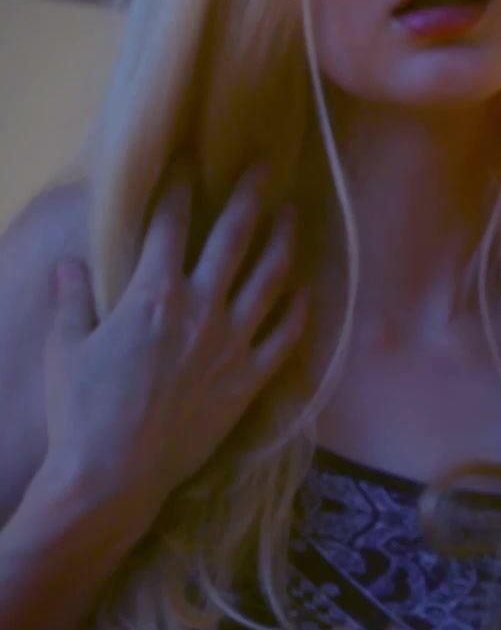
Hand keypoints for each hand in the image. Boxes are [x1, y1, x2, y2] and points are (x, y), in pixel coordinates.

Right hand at [36, 162, 308, 521]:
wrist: (113, 474)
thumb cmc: (80, 411)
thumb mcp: (64, 348)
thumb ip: (72, 301)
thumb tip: (67, 265)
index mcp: (153, 295)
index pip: (170, 224)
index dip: (180, 184)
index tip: (189, 154)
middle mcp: (201, 309)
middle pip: (234, 238)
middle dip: (250, 196)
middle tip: (267, 165)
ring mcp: (232, 344)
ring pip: (269, 280)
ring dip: (284, 243)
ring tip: (294, 215)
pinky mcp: (249, 381)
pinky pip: (284, 339)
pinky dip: (298, 312)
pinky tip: (306, 291)